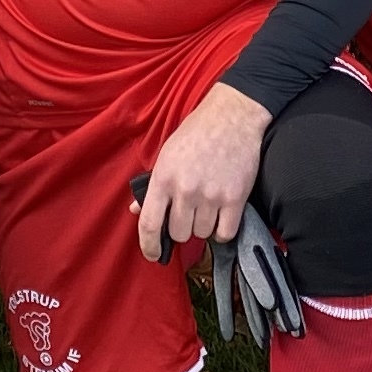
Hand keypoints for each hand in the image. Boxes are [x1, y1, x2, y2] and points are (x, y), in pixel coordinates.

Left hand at [134, 81, 271, 261]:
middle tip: (189, 213)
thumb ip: (152, 186)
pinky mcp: (235, 198)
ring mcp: (211, 195)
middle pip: (178, 233)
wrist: (232, 117)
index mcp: (163, 178)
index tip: (153, 254)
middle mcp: (185, 190)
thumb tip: (136, 210)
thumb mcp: (166, 155)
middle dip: (182, 227)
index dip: (149, 246)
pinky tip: (222, 216)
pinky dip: (223, 230)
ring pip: (202, 234)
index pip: (149, 224)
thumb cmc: (196, 134)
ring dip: (204, 226)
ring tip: (207, 207)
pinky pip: (225, 233)